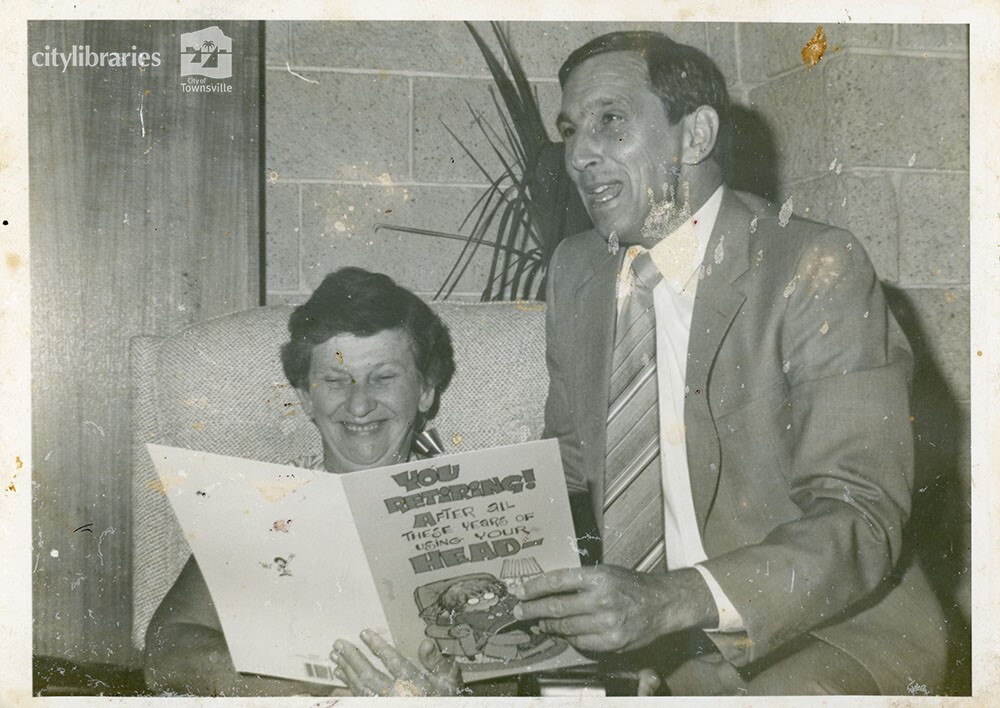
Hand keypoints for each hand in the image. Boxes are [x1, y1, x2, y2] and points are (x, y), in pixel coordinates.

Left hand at [330, 629, 463, 696]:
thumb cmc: (445, 696)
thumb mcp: (450, 680)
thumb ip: (439, 663)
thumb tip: (426, 644)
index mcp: (415, 686)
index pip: (394, 664)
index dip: (378, 647)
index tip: (364, 632)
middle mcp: (397, 697)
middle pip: (371, 677)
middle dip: (353, 659)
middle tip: (339, 644)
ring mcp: (386, 704)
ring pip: (362, 688)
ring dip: (347, 671)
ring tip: (335, 655)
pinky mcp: (378, 706)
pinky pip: (360, 697)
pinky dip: (348, 684)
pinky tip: (340, 674)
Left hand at [512, 565, 716, 652]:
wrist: (661, 604)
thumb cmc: (630, 585)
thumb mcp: (605, 572)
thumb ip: (578, 580)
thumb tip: (545, 589)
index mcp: (598, 576)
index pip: (556, 581)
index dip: (533, 587)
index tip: (519, 591)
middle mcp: (601, 599)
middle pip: (556, 607)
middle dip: (532, 610)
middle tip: (518, 611)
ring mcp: (607, 623)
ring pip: (565, 627)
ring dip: (548, 625)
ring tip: (540, 622)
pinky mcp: (612, 642)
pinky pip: (580, 642)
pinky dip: (568, 638)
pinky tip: (564, 632)